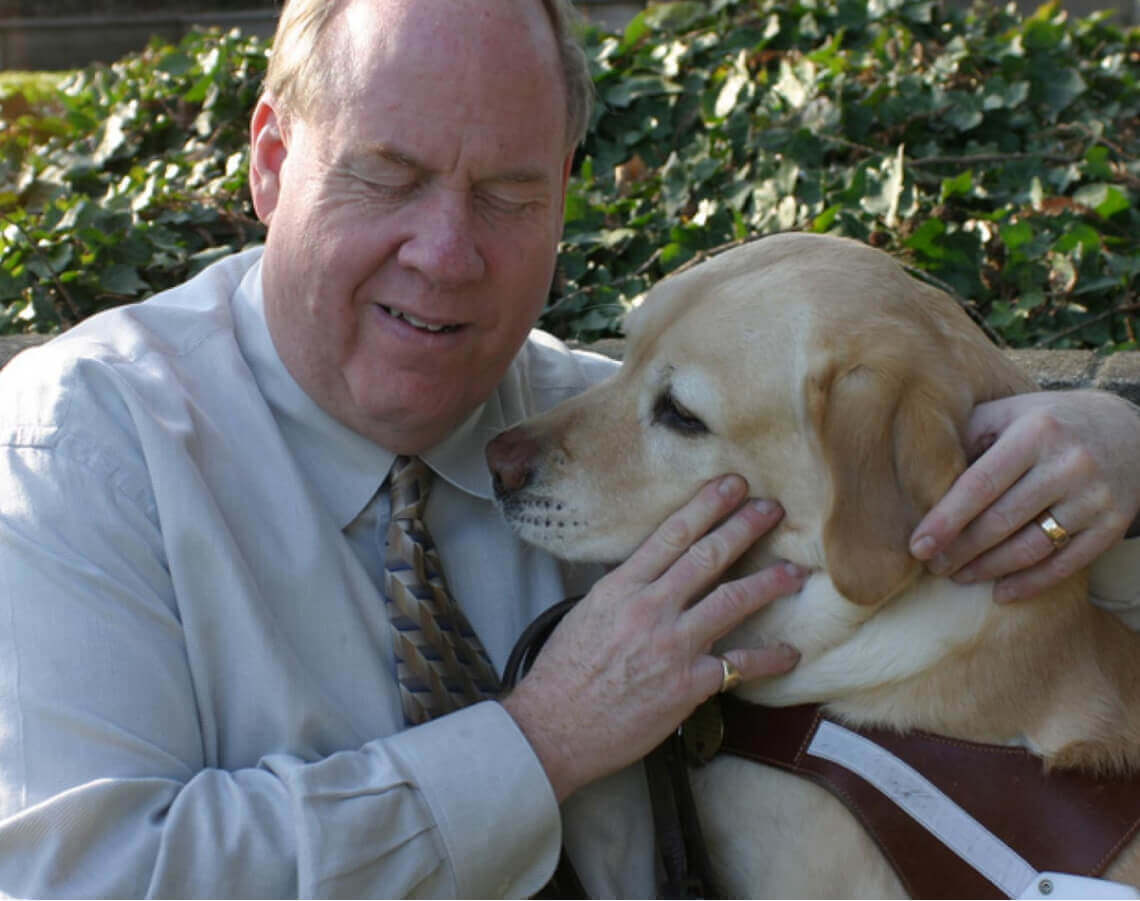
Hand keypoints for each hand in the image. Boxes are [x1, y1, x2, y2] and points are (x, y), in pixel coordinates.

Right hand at [502, 475, 802, 800]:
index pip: (671, 535)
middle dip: (744, 527)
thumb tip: (653, 573)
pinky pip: (740, 666)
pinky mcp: (688, 685)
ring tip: (795, 571)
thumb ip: (624, 591)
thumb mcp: (587, 614)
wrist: (554, 727)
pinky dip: (770, 658)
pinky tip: (790, 653)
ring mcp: (671, 646)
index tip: (731, 485)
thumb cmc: (564, 674)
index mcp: (621, 588)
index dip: (706, 505)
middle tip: (772, 509)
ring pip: (731, 601)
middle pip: (707, 556)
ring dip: (768, 582)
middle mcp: (649, 609)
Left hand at [909, 390, 1139, 601]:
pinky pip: (1066, 564)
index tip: (917, 545)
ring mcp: (1094, 497)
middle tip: (931, 565)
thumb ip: (965, 436)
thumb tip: (918, 475)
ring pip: (1031, 547)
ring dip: (988, 569)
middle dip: (960, 550)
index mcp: (1035, 432)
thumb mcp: (1007, 413)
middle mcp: (1069, 464)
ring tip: (957, 576)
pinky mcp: (1112, 524)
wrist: (1129, 431)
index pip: (980, 484)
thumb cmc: (1045, 423)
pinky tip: (1000, 593)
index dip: (945, 519)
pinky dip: (1030, 584)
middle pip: (1002, 520)